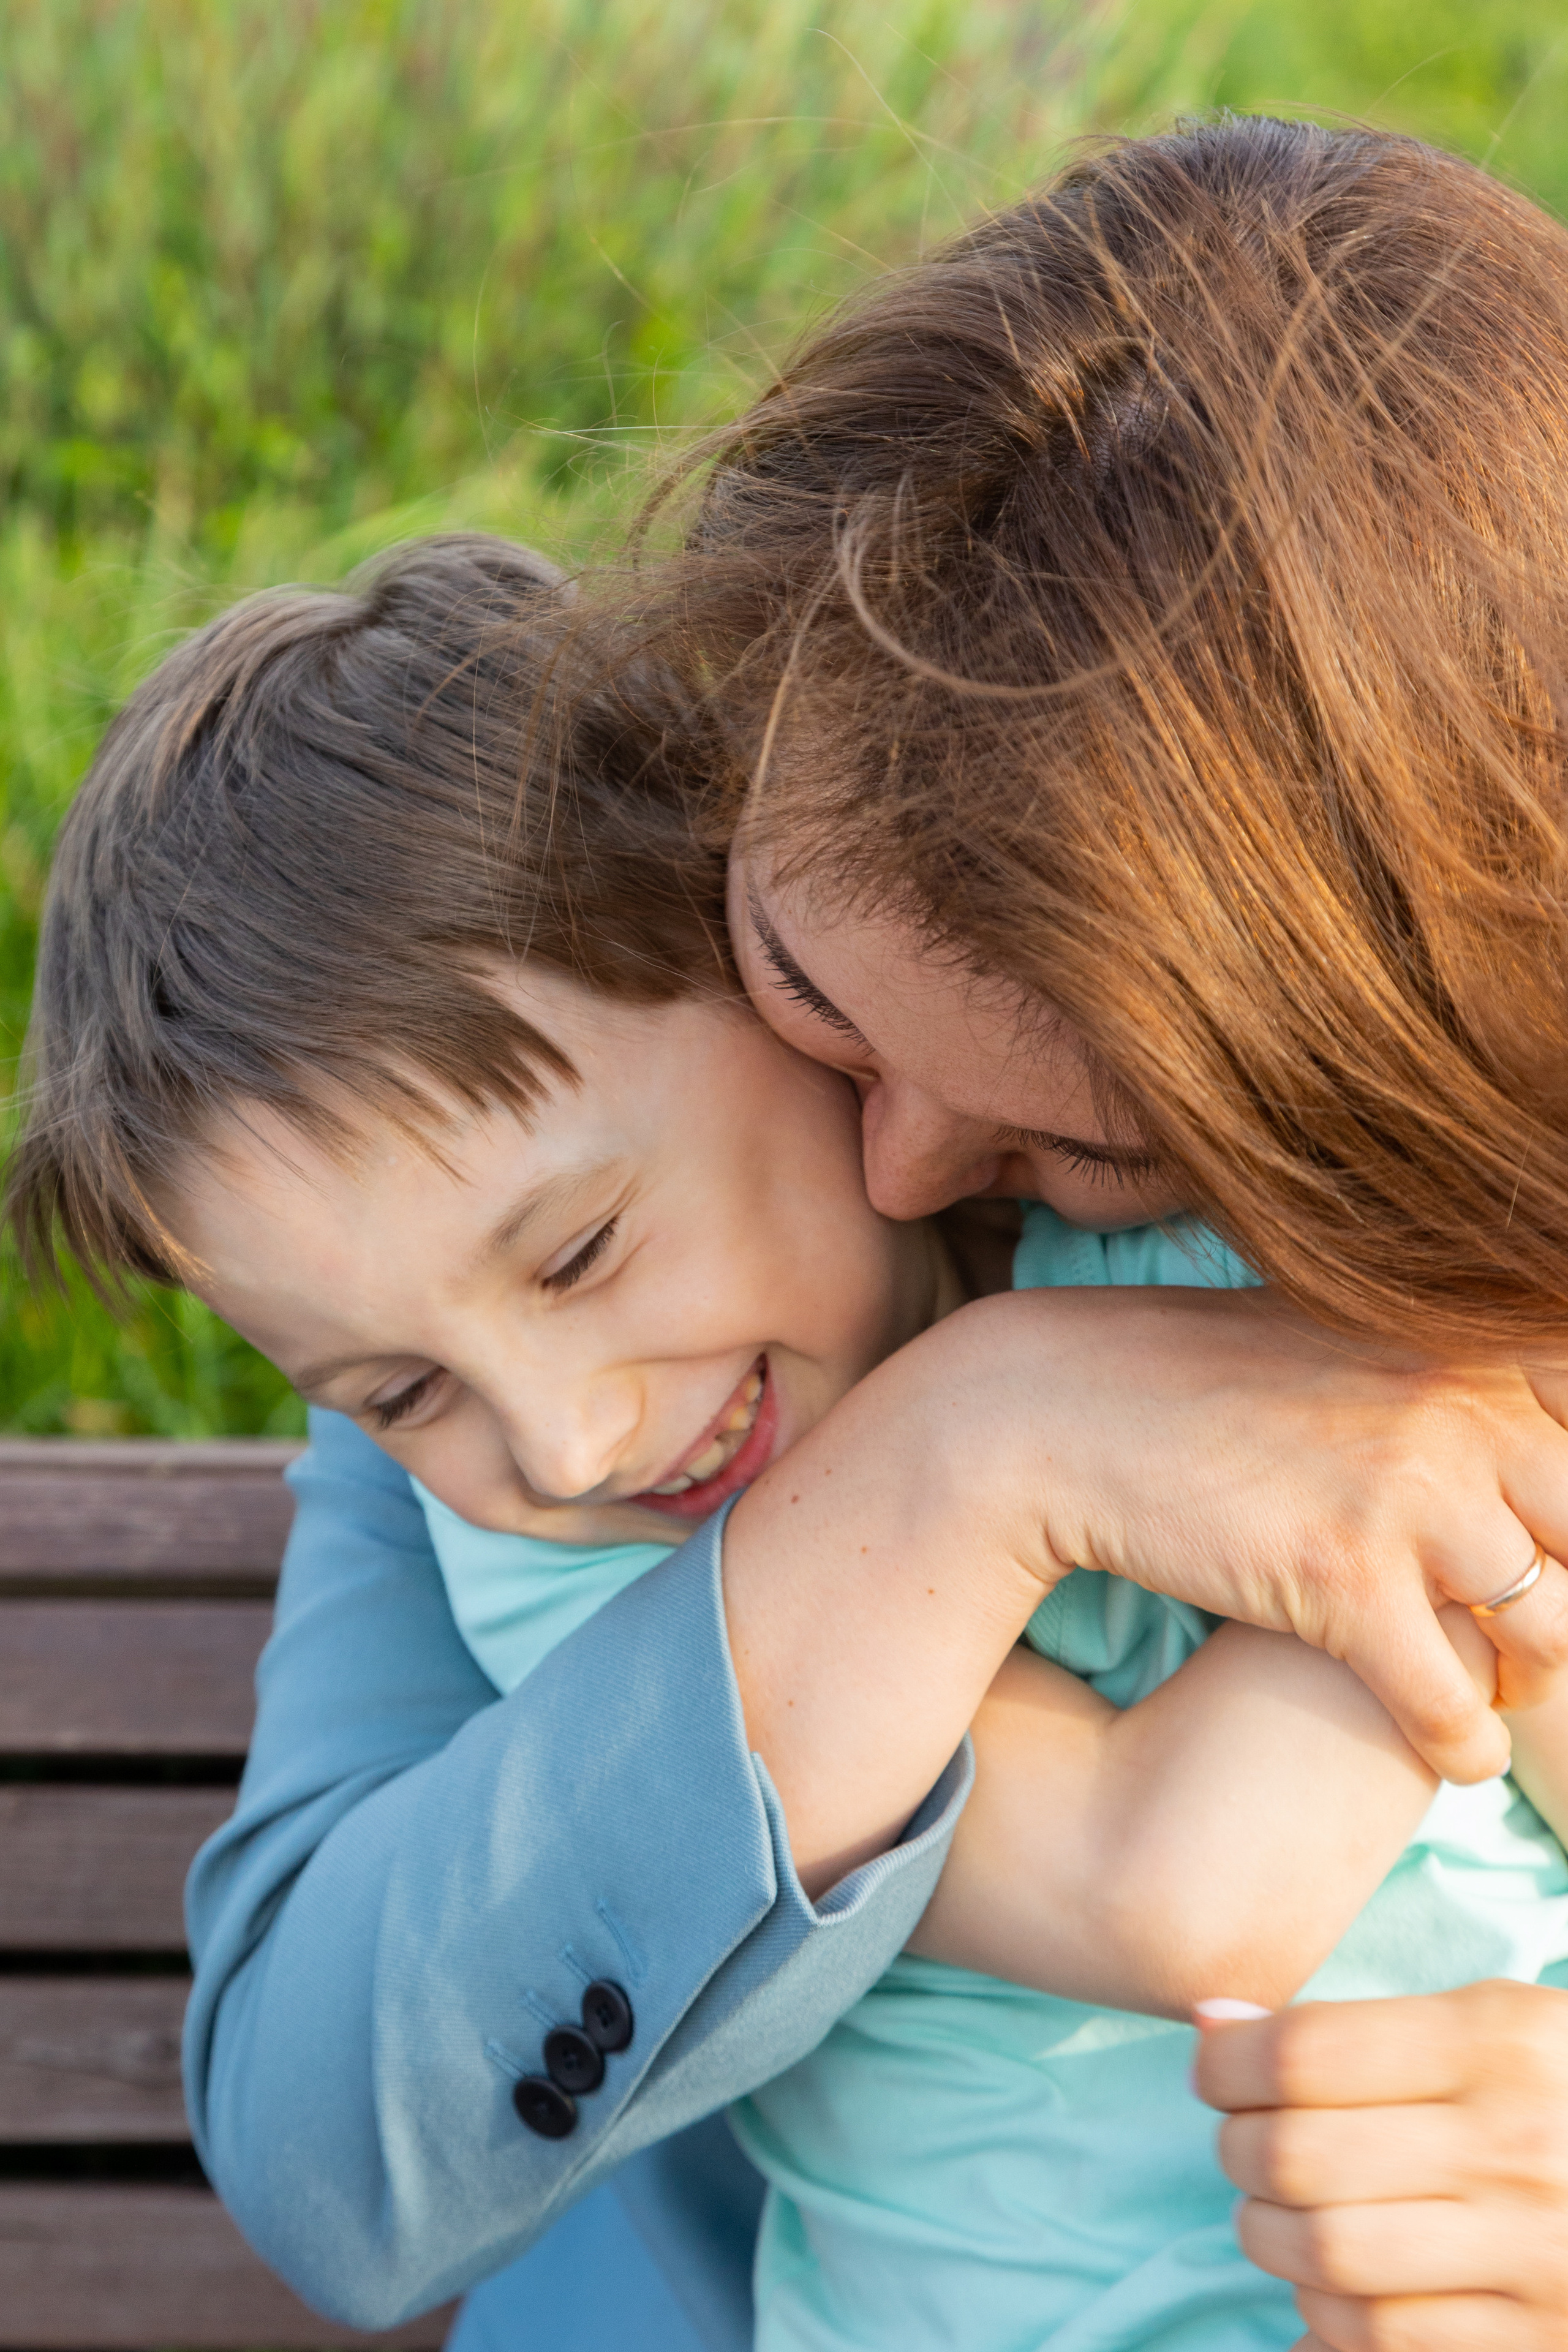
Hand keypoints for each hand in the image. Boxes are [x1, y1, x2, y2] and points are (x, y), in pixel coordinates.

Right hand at [948, 1285, 1567, 1780]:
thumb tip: (1528, 1427)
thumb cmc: (1201, 1376)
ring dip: (1533, 1682)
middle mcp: (1458, 1407)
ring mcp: (1407, 1491)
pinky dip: (1465, 1746)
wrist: (1062, 1406)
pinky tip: (1449, 1751)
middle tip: (1532, 1639)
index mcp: (1467, 1340)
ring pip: (1550, 1631)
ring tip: (1494, 1693)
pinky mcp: (1343, 1577)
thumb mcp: (1346, 1341)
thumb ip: (1447, 1378)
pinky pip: (1455, 1704)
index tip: (1545, 1558)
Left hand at [1194, 1983, 1567, 2349]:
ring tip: (1279, 2212)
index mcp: (1499, 2042)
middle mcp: (1515, 2146)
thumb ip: (1354, 2029)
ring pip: (1322, 2256)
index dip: (1226, 2063)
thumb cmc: (1566, 2095)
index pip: (1302, 2052)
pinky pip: (1372, 2338)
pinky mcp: (1534, 2344)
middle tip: (1245, 2142)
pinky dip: (1321, 2315)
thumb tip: (1212, 2022)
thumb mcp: (1494, 2024)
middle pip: (1295, 2156)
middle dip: (1237, 2150)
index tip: (1216, 2068)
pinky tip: (1331, 2282)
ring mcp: (1532, 2255)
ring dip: (1267, 2236)